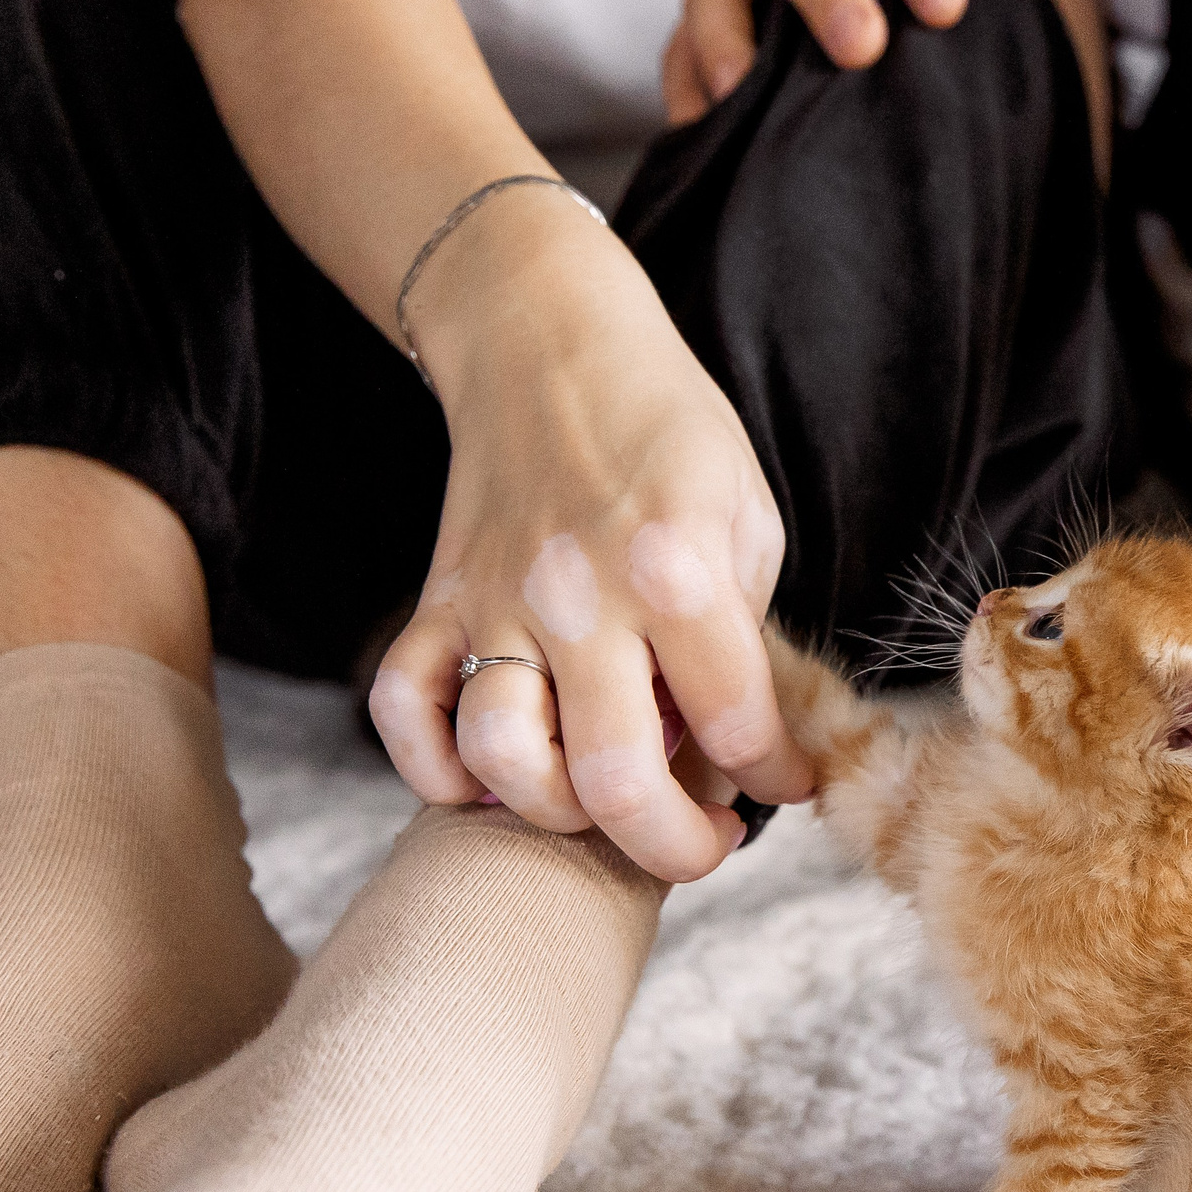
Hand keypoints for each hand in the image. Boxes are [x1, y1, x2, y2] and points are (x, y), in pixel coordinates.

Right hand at [368, 192, 814, 880]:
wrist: (549, 344)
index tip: (786, 784)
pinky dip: (437, 770)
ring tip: (604, 802)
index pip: (739, 724)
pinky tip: (492, 779)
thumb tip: (732, 750)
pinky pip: (404, 715)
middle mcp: (582, 596)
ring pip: (502, 763)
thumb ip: (740, 635)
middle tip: (704, 843)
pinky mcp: (434, 601)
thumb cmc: (668, 434)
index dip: (777, 778)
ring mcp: (496, 603)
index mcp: (679, 569)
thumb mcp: (745, 518)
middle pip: (614, 780)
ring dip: (559, 814)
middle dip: (674, 847)